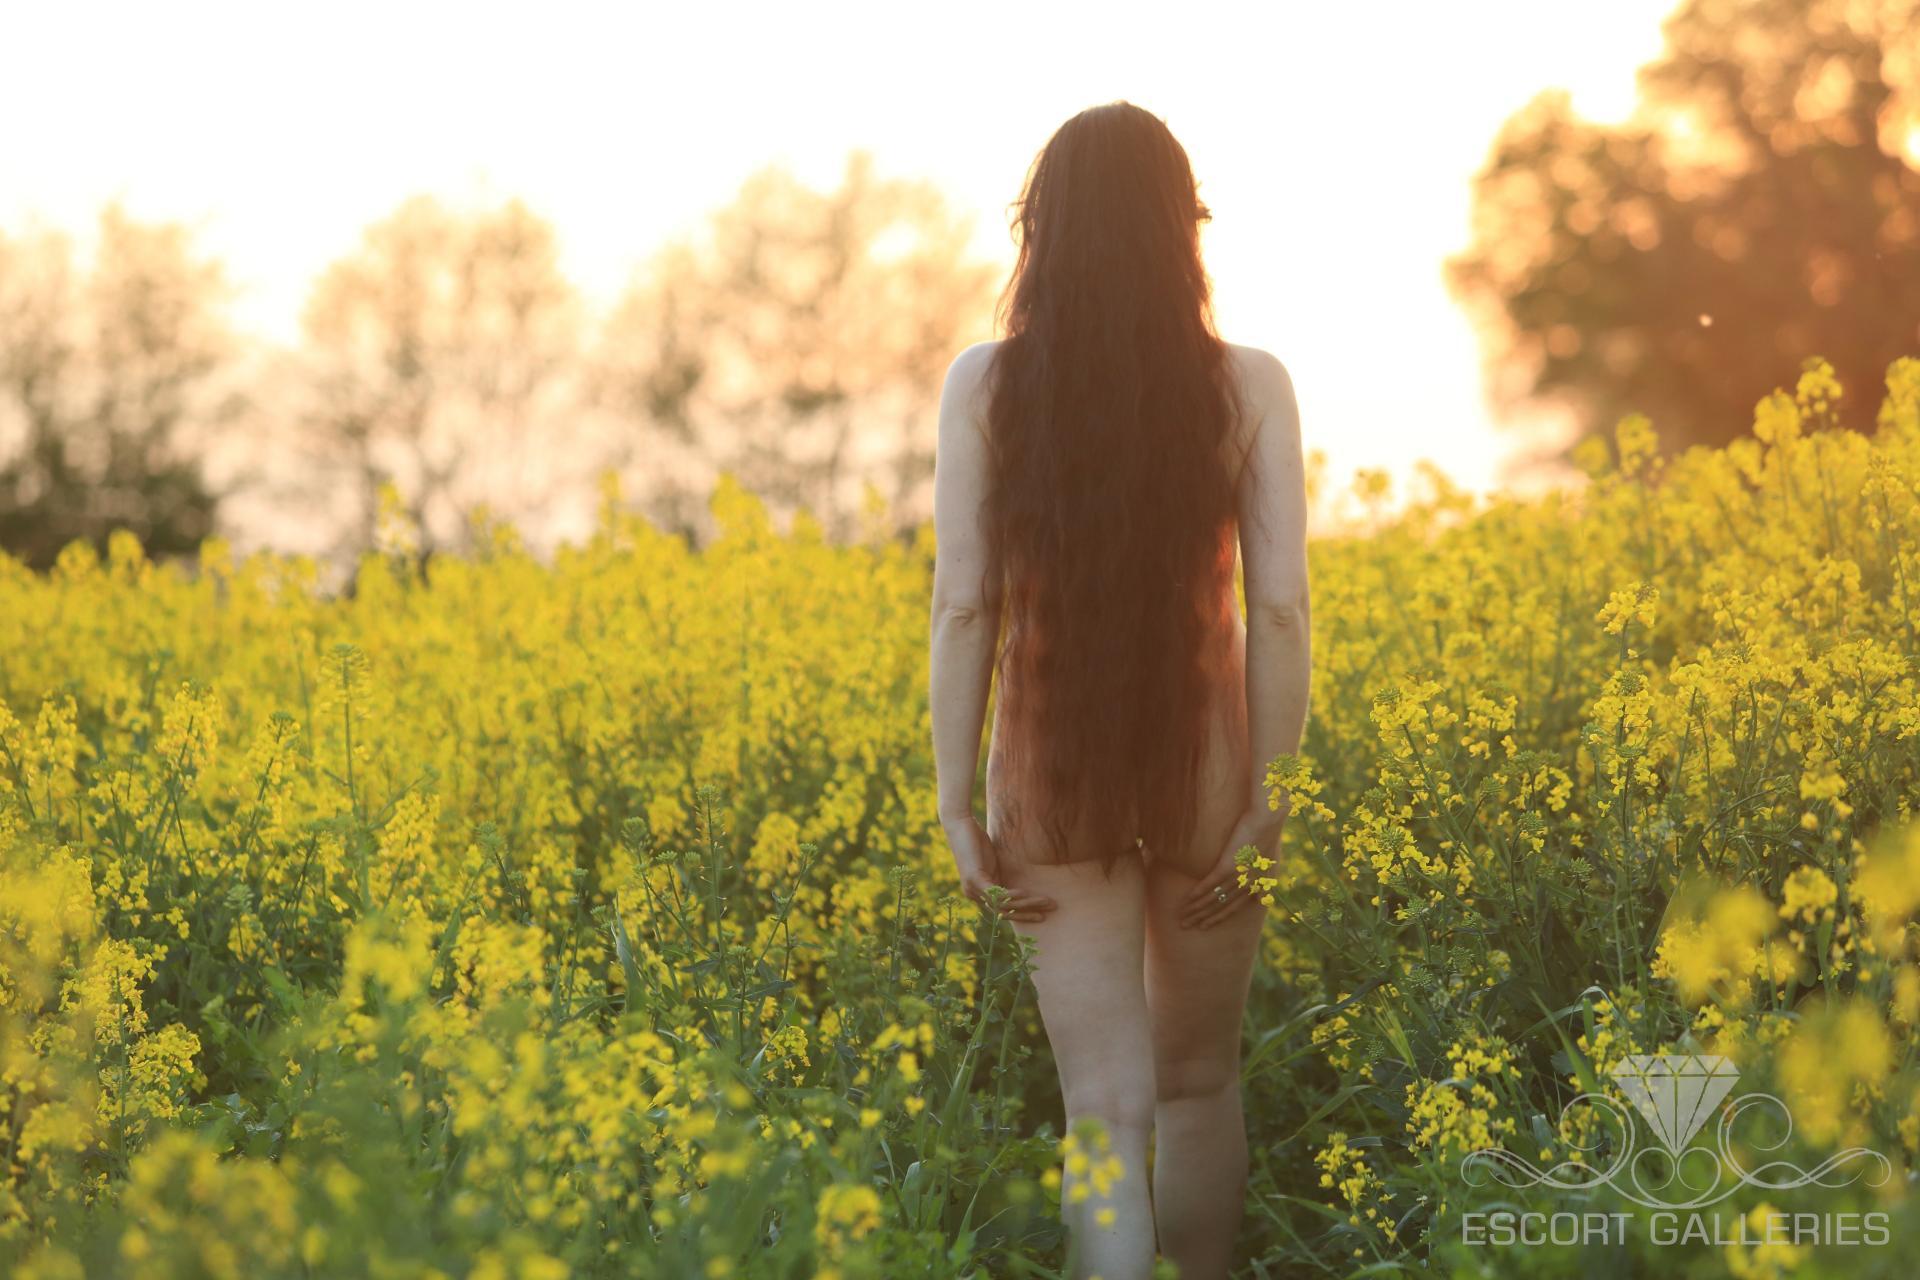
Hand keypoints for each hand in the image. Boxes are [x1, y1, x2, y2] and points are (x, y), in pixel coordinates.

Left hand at [944, 814, 1056, 923]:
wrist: (960, 824)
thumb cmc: (976, 840)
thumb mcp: (994, 862)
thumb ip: (1003, 875)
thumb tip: (1023, 881)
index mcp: (979, 892)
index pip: (1004, 910)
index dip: (1023, 913)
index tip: (1041, 913)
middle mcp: (974, 895)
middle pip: (1005, 913)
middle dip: (1028, 914)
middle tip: (1049, 913)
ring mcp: (972, 889)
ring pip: (1004, 905)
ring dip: (1027, 904)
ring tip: (1046, 901)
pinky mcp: (974, 879)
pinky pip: (996, 893)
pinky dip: (1012, 895)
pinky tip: (1025, 893)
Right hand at [1179, 806, 1284, 929]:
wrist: (1268, 817)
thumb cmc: (1269, 831)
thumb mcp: (1272, 859)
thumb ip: (1265, 880)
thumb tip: (1260, 899)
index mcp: (1257, 884)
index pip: (1234, 907)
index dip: (1219, 917)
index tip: (1205, 924)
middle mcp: (1247, 884)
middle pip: (1222, 906)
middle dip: (1203, 918)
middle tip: (1186, 926)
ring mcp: (1238, 875)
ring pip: (1214, 898)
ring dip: (1196, 909)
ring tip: (1182, 917)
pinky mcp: (1228, 865)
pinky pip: (1210, 884)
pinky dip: (1198, 893)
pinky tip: (1187, 900)